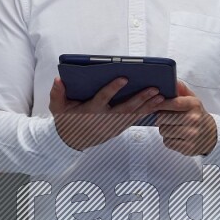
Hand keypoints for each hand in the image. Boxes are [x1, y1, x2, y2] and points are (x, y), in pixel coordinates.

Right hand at [49, 75, 163, 150]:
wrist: (71, 142)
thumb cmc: (65, 120)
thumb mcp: (57, 107)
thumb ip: (57, 94)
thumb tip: (58, 80)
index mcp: (90, 110)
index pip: (103, 98)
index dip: (113, 88)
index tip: (124, 78)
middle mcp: (104, 118)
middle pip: (125, 108)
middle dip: (141, 98)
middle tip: (154, 89)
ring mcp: (113, 125)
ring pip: (133, 115)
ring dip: (148, 106)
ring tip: (162, 97)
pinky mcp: (118, 128)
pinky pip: (134, 120)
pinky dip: (146, 113)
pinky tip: (157, 105)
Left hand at [151, 80, 217, 155]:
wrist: (211, 135)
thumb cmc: (197, 115)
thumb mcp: (193, 100)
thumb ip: (181, 90)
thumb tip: (172, 80)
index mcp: (194, 105)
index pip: (173, 103)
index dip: (161, 103)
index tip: (154, 104)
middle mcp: (193, 119)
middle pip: (163, 118)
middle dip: (161, 119)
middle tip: (165, 119)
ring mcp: (191, 135)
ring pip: (164, 131)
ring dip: (164, 130)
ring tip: (172, 128)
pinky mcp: (188, 147)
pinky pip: (168, 142)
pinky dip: (168, 140)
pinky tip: (176, 137)